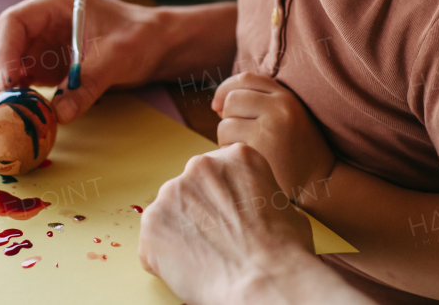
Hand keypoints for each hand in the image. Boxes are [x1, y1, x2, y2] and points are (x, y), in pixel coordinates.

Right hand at [0, 0, 162, 122]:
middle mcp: (41, 18)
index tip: (7, 82)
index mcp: (55, 2)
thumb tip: (59, 115)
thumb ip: (87, 84)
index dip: (4, 52)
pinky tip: (8, 115)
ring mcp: (40, 40)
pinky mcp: (44, 61)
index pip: (14, 22)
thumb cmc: (139, 37)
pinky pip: (20, 78)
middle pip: (1, 43)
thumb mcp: (116, 59)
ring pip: (4, 61)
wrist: (154, 44)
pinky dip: (12, 96)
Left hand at [139, 144, 323, 304]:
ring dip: (182, 234)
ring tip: (206, 259)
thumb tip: (257, 209)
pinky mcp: (152, 223)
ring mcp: (172, 193)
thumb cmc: (284, 251)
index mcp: (237, 157)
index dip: (225, 200)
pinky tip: (191, 270)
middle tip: (217, 242)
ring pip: (171, 214)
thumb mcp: (286, 207)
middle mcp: (200, 166)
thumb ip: (260, 196)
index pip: (220, 173)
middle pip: (193, 189)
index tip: (230, 219)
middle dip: (200, 214)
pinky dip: (165, 258)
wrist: (264, 282)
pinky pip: (154, 242)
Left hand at [213, 72, 335, 200]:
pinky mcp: (259, 150)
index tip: (218, 106)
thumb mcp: (288, 116)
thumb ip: (261, 102)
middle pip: (232, 99)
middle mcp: (280, 108)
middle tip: (237, 135)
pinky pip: (227, 144)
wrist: (320, 182)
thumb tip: (217, 103)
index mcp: (287, 96)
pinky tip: (244, 161)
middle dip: (227, 117)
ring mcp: (270, 129)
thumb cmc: (297, 150)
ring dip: (226, 139)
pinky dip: (228, 153)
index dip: (226, 89)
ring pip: (225, 124)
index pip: (246, 78)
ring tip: (244, 150)